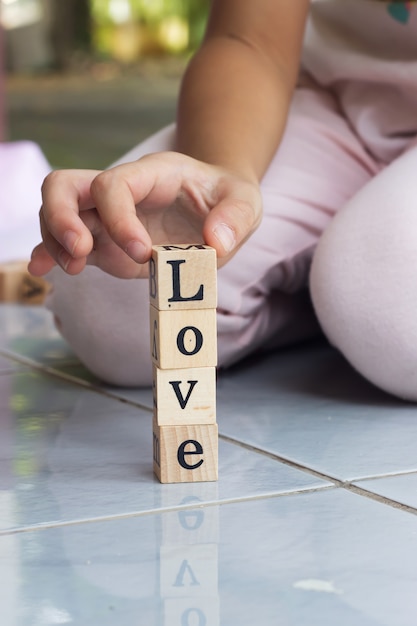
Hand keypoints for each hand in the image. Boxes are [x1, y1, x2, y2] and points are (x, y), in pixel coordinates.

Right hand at [28, 151, 261, 278]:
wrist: (216, 204)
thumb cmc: (226, 197)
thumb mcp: (245, 201)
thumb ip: (235, 219)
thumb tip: (215, 244)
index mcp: (151, 174)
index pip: (113, 185)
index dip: (119, 218)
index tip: (143, 253)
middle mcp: (121, 192)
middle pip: (64, 186)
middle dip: (61, 218)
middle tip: (80, 252)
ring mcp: (107, 217)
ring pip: (57, 214)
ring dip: (55, 241)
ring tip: (72, 269)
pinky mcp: (104, 242)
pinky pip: (66, 243)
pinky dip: (50, 255)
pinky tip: (42, 271)